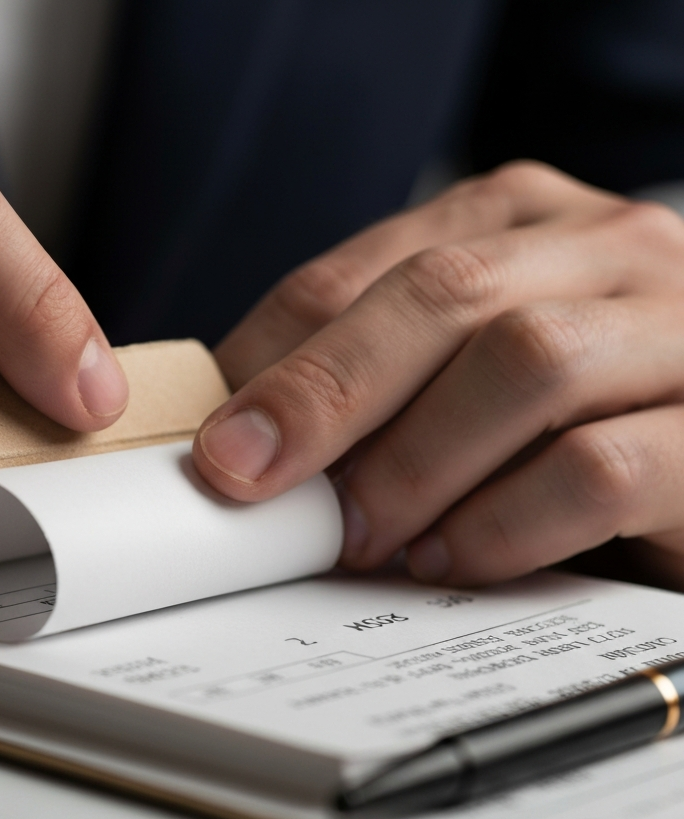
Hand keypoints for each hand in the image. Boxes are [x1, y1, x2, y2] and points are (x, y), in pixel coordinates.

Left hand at [193, 161, 683, 587]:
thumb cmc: (575, 415)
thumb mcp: (466, 373)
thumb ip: (382, 382)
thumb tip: (248, 444)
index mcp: (522, 224)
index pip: (368, 271)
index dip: (275, 356)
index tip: (216, 439)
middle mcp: (606, 252)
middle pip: (445, 292)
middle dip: (326, 393)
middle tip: (249, 478)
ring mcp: (677, 332)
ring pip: (528, 361)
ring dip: (414, 464)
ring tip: (362, 537)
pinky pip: (598, 470)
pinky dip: (500, 524)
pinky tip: (450, 559)